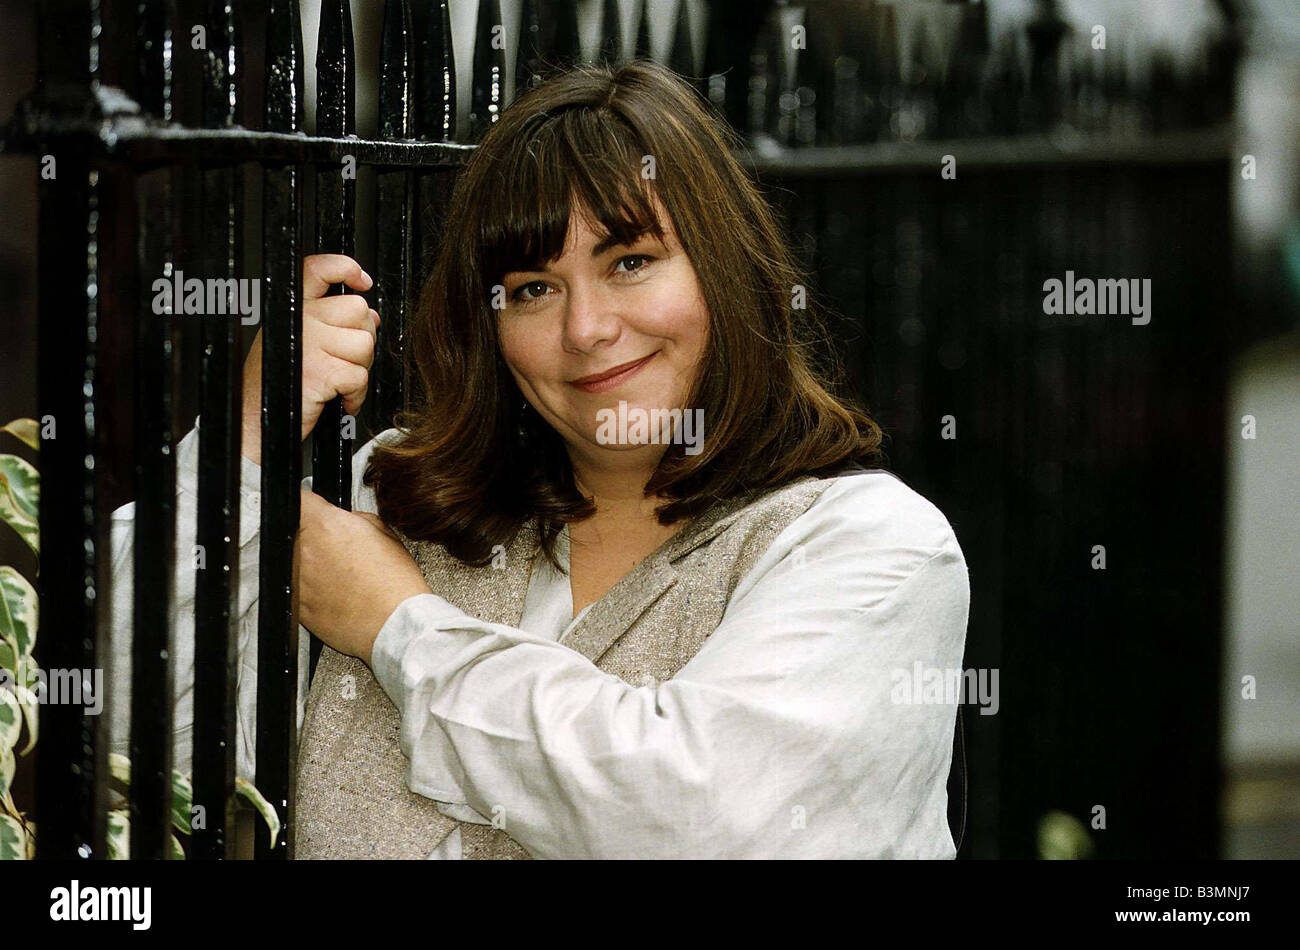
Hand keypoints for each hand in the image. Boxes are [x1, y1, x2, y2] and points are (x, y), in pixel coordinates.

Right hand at [241, 254, 379, 465]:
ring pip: (365, 344)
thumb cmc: (280, 385)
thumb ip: (333, 323)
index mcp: (293, 309)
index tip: (361, 280)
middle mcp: (299, 319)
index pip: (317, 269)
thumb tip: (370, 314)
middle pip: (358, 311)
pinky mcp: (319, 370)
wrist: (256, 422)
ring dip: (359, 370)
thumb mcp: (301, 344)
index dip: (344, 267)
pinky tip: (338, 399)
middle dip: (361, 340)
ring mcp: (308, 344)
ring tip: (336, 382)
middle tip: (342, 361)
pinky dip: (356, 395)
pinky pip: (359, 376)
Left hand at [294, 490, 429, 667]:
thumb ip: (353, 518)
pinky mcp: (297, 607)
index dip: (307, 501)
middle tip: (339, 548)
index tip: (309, 506)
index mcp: (324, 525)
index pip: (298, 499)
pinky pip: (297, 589)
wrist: (395, 625)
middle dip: (313, 535)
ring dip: (311, 563)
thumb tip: (343, 520)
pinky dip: (311, 589)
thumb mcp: (384, 532)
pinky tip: (337, 593)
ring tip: (341, 574)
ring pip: (294, 561)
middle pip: (294, 531)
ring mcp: (296, 580)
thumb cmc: (395, 583)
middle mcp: (303, 550)